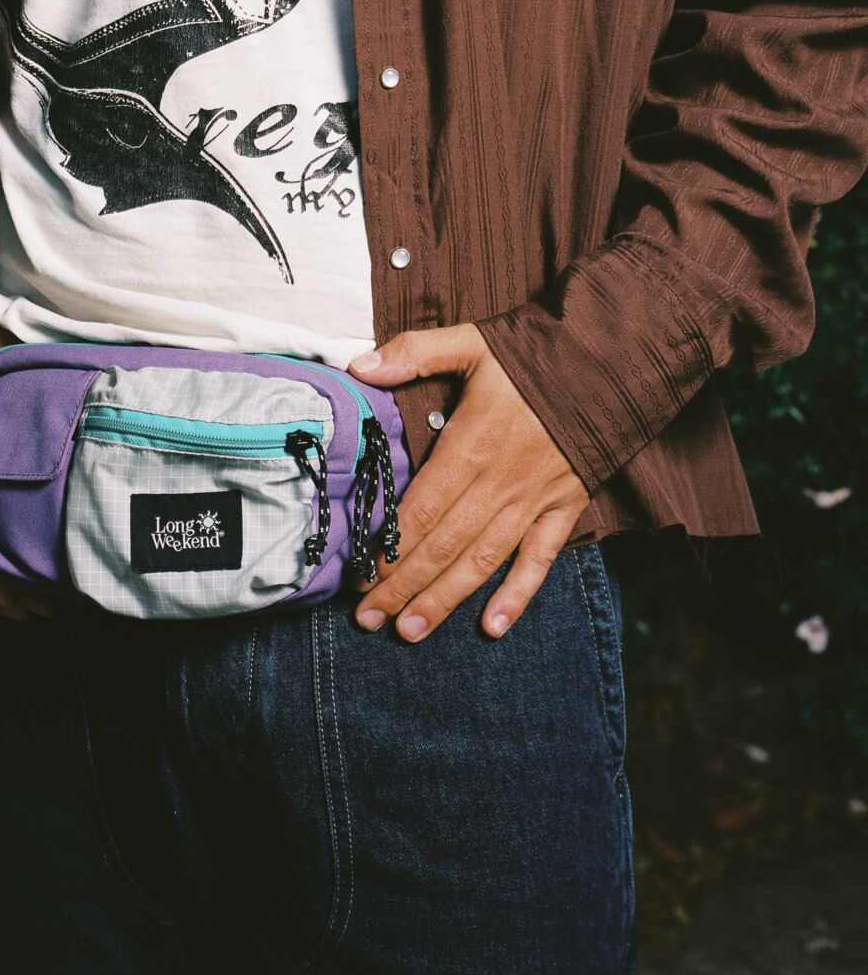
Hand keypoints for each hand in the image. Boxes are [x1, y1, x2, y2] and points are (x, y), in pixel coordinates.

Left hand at [346, 323, 588, 640]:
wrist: (616, 362)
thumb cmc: (537, 354)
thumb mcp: (471, 342)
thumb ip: (414, 353)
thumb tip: (359, 366)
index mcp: (471, 446)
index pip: (420, 510)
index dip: (387, 548)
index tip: (359, 578)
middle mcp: (500, 483)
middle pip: (443, 546)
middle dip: (403, 587)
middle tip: (368, 620)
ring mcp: (534, 501)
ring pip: (482, 561)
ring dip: (445, 600)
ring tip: (410, 632)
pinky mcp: (565, 509)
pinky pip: (540, 560)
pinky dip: (518, 595)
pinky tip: (492, 627)